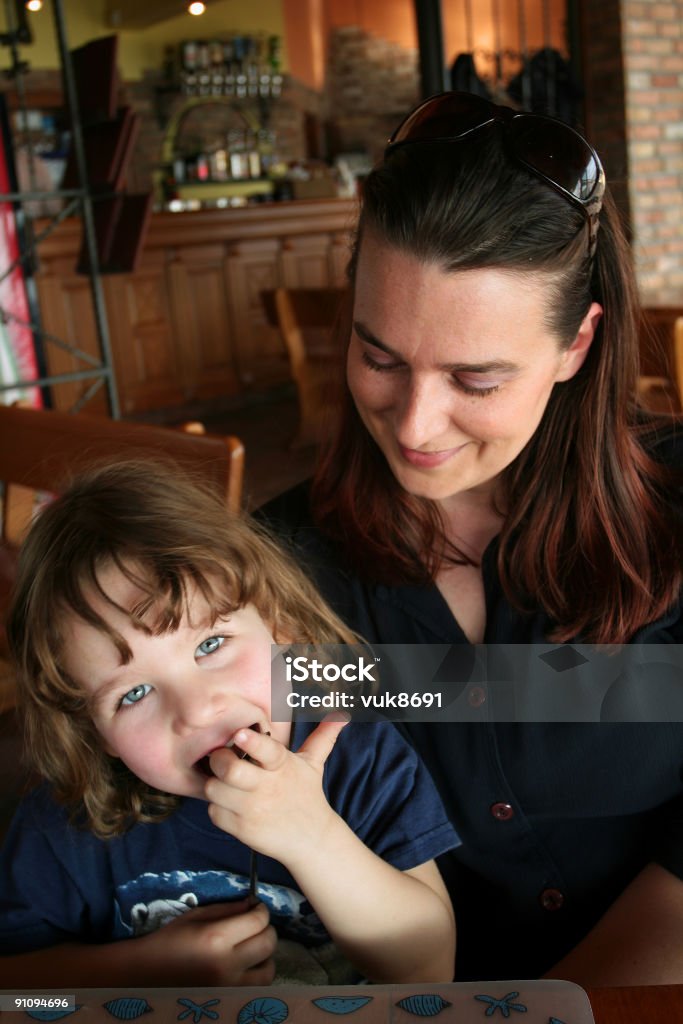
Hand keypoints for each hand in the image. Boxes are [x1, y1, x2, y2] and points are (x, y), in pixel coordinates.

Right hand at [135, 898, 275, 985]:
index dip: (261, 911)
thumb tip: (254, 905)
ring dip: (265, 957)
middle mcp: (227, 965)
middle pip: (268, 943)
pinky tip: (246, 968)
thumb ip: (228, 910)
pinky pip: (257, 989)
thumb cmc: (170, 941)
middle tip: (256, 926)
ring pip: (268, 970)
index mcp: (217, 938)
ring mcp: (229, 988)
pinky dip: (257, 976)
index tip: (257, 908)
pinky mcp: (228, 1000)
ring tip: (252, 949)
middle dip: (266, 929)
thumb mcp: (196, 916)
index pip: (258, 920)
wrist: (146, 976)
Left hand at [205, 715, 348, 865]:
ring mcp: (253, 810)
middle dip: (219, 760)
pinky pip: (214, 812)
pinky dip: (216, 807)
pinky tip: (228, 803)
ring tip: (223, 781)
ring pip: (215, 790)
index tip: (240, 734)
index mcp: (283, 765)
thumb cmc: (306, 795)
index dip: (252, 742)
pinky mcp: (241, 829)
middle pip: (231, 770)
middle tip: (220, 757)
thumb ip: (322, 736)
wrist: (311, 840)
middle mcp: (267, 787)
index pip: (267, 751)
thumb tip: (342, 714)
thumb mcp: (313, 764)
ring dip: (214, 784)